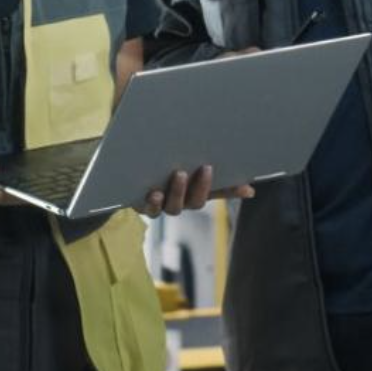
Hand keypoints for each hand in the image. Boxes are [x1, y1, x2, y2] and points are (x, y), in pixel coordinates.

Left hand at [142, 165, 256, 218]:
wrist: (124, 172)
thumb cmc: (158, 168)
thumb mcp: (181, 161)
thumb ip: (202, 164)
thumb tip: (236, 164)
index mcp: (193, 192)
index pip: (218, 193)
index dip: (233, 191)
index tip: (247, 187)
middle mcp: (180, 202)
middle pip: (195, 202)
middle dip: (202, 186)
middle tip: (206, 168)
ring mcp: (161, 205)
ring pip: (173, 207)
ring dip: (178, 192)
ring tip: (180, 174)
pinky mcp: (141, 204)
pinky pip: (149, 208)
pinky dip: (153, 202)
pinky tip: (155, 192)